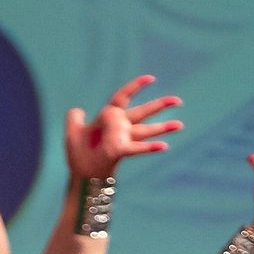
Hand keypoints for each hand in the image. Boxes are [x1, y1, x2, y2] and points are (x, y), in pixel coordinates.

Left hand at [66, 74, 182, 180]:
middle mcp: (119, 127)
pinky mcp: (120, 151)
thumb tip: (78, 110)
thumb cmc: (78, 155)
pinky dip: (150, 147)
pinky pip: (137, 147)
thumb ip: (74, 117)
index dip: (135, 87)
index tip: (150, 78)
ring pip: (146, 130)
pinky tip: (164, 146)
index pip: (122, 98)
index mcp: (109, 118)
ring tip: (180, 124)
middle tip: (178, 100)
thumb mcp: (73, 131)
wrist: (80, 174)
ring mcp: (121, 139)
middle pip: (142, 112)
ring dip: (163, 127)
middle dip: (159, 106)